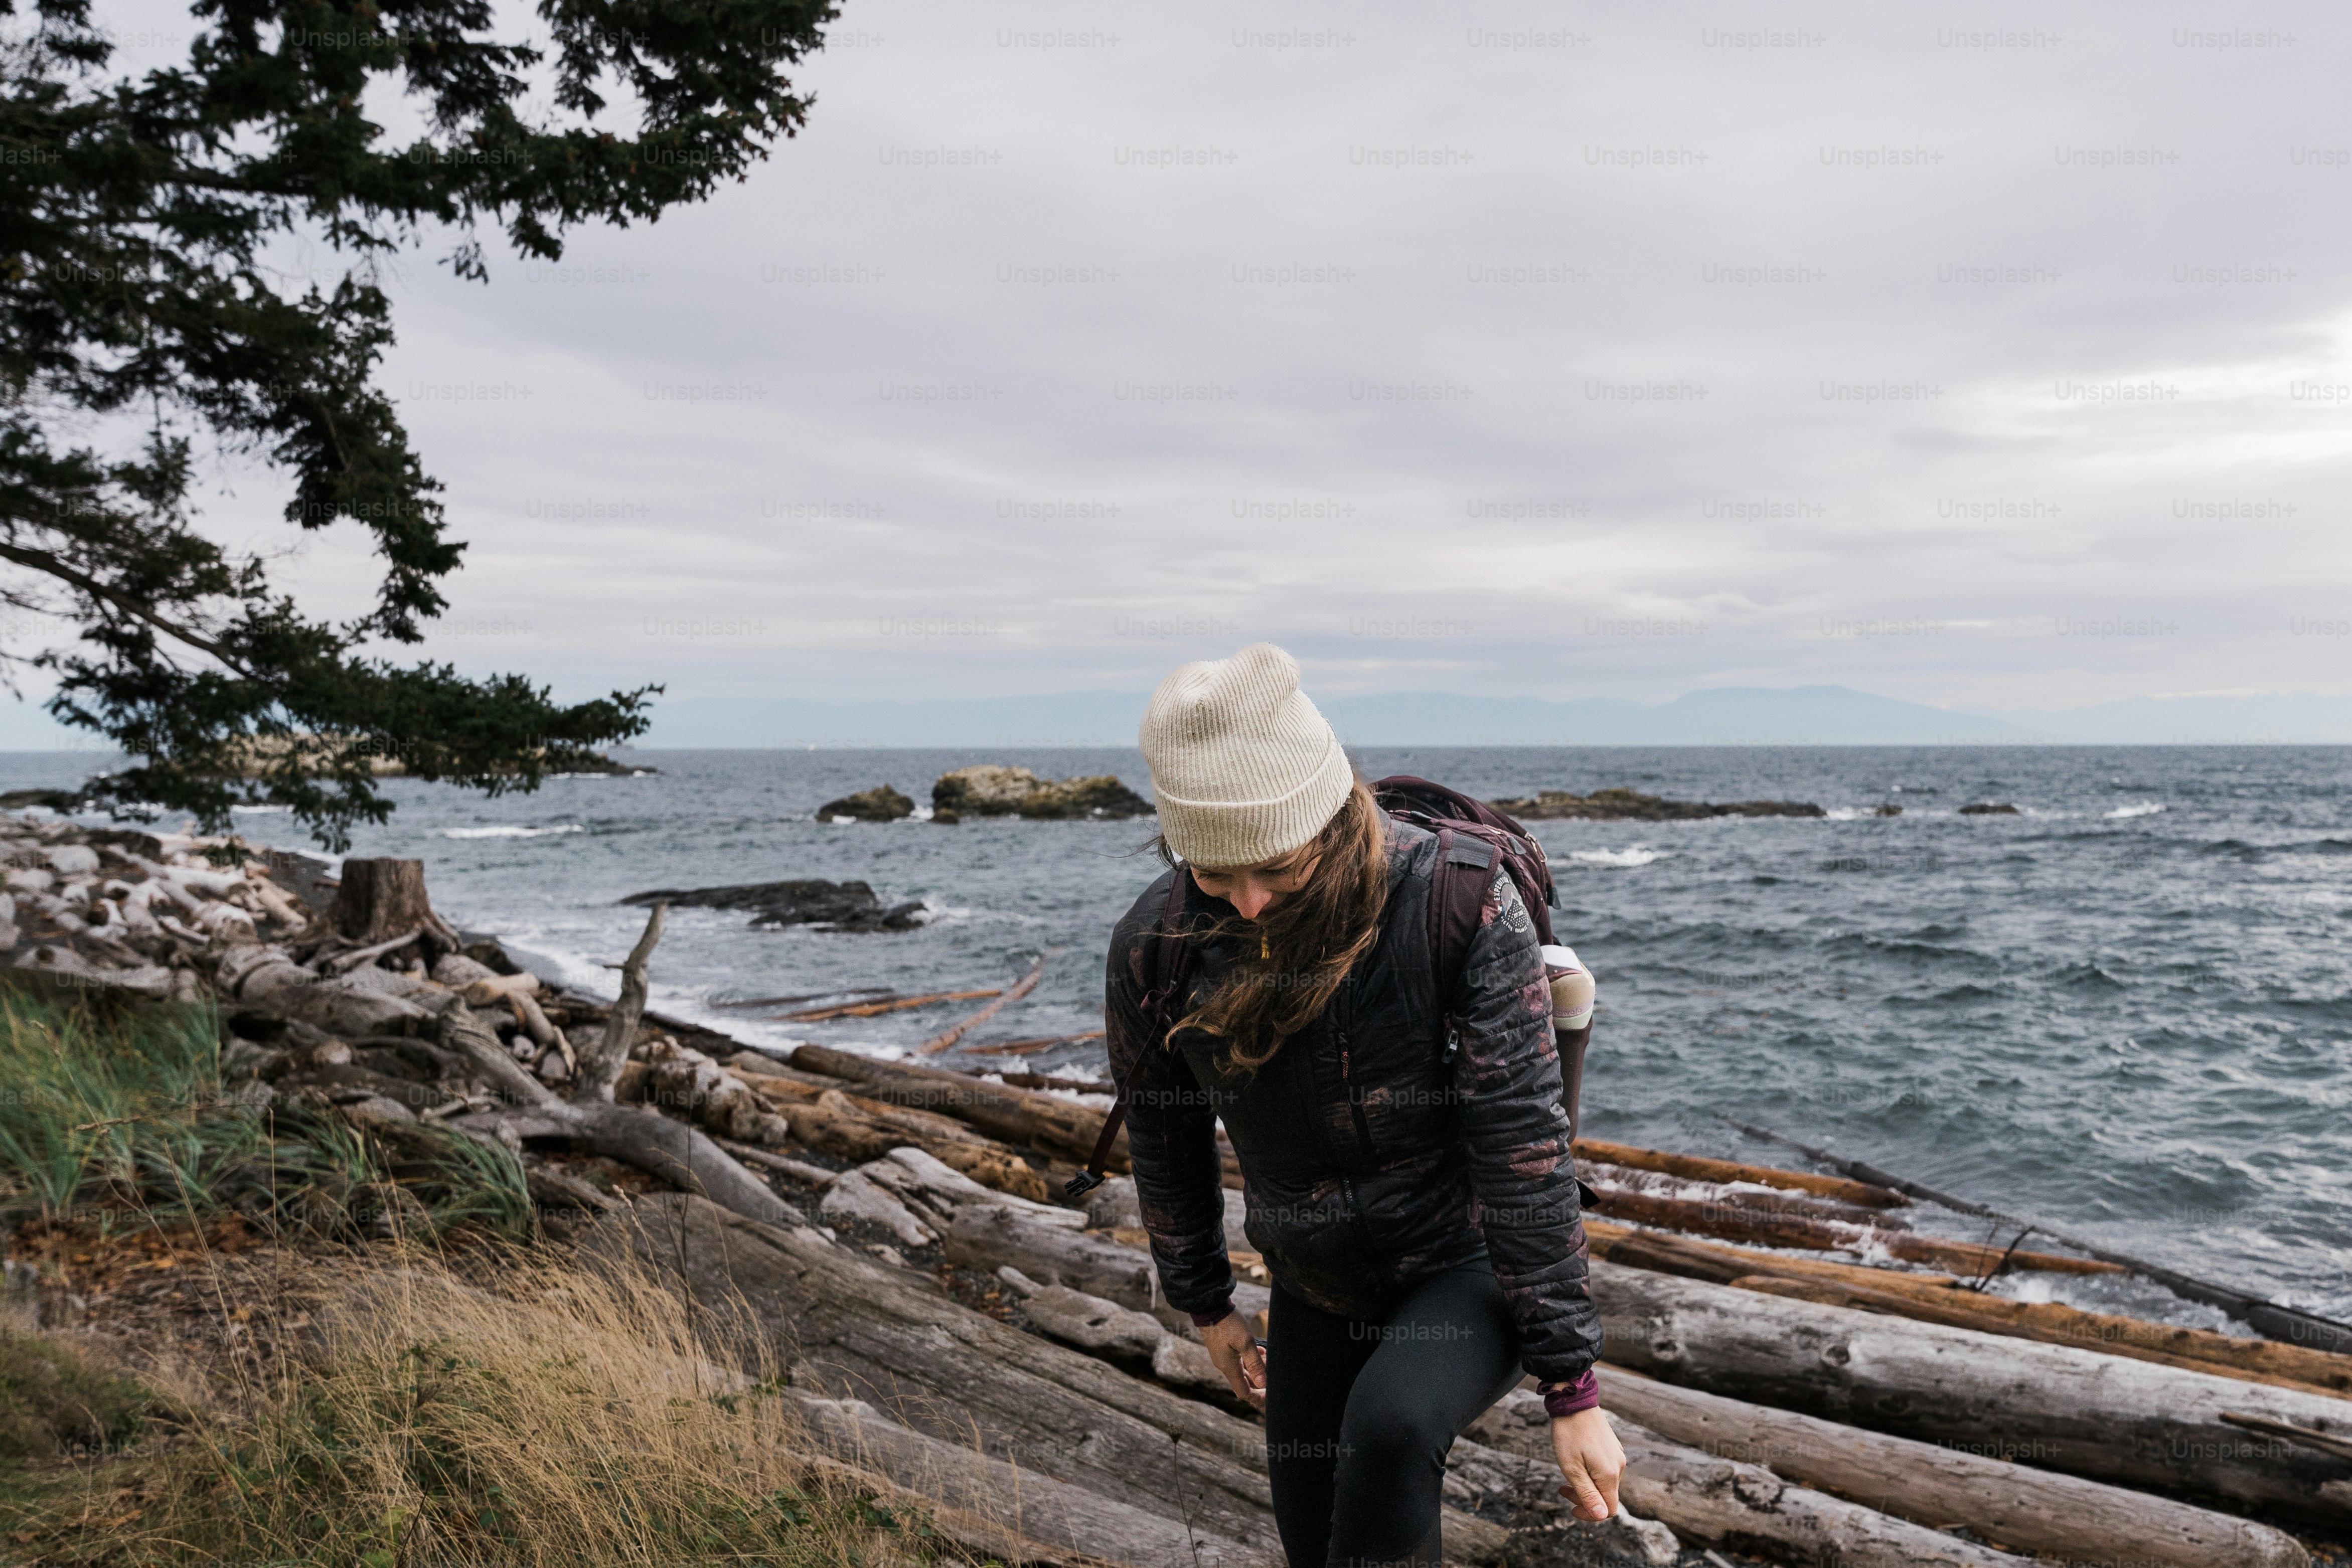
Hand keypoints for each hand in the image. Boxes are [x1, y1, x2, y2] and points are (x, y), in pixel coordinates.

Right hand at [1199, 1311, 1265, 1406]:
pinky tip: (1260, 1351)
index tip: (1270, 1394)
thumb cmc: (1228, 1323)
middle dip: (1260, 1381)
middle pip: (1244, 1382)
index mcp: (1229, 1368)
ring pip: (1243, 1370)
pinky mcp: (1223, 1348)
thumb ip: (1255, 1363)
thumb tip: (1263, 1383)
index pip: (1244, 1392)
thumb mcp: (1245, 1342)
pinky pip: (1239, 1360)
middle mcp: (1225, 1365)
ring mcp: (1223, 1356)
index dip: (1257, 1396)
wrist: (1209, 1307)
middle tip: (1274, 1376)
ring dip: (1256, 1368)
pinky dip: (1250, 1360)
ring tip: (1270, 1360)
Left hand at [1549, 1406, 1623, 1521]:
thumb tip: (1601, 1516)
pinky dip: (1591, 1473)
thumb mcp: (1572, 1468)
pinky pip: (1605, 1469)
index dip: (1590, 1515)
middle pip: (1606, 1497)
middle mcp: (1619, 1466)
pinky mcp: (1612, 1447)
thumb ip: (1587, 1493)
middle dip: (1584, 1498)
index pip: (1609, 1510)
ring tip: (1567, 1471)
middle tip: (1562, 1488)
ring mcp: (1617, 1455)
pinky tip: (1577, 1461)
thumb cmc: (1569, 1434)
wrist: (1574, 1401)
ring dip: (1587, 1485)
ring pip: (1605, 1483)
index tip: (1571, 1508)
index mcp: (1610, 1474)